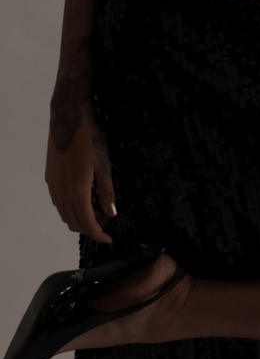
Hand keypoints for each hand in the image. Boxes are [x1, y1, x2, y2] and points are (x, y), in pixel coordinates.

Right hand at [45, 109, 115, 244]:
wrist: (68, 121)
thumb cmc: (90, 141)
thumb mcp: (104, 165)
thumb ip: (107, 191)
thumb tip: (111, 213)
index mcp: (76, 192)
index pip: (86, 223)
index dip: (98, 234)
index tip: (109, 238)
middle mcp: (61, 193)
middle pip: (73, 222)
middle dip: (90, 227)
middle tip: (105, 220)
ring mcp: (53, 186)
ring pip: (64, 213)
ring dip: (79, 217)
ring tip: (96, 208)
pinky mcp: (50, 179)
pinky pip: (58, 202)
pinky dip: (70, 207)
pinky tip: (82, 197)